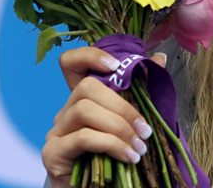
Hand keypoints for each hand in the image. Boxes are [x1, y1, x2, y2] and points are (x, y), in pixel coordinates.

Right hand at [41, 47, 165, 187]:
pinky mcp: (53, 153)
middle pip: (86, 87)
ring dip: (119, 127)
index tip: (117, 66)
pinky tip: (128, 157)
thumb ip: (142, 93)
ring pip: (84, 110)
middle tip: (145, 130)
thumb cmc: (118, 158)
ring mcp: (56, 132)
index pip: (72, 63)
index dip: (91, 56)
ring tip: (139, 147)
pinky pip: (83, 137)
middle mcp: (66, 112)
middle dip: (122, 106)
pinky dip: (111, 144)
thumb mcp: (132, 123)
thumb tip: (159, 59)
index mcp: (84, 100)